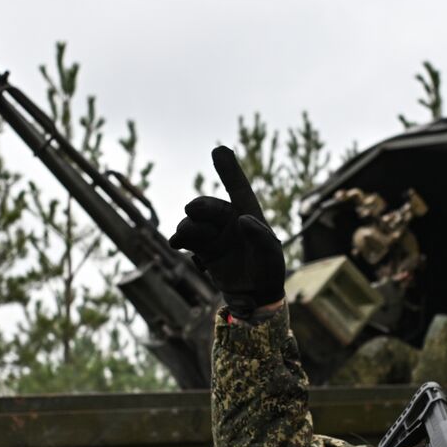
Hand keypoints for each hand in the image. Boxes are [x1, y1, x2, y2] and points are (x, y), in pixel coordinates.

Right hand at [168, 146, 285, 318]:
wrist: (255, 295)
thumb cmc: (268, 271)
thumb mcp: (270, 256)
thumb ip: (261, 237)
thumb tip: (243, 219)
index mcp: (249, 216)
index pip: (239, 190)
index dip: (230, 171)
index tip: (219, 150)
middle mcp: (230, 221)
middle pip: (210, 207)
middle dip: (201, 207)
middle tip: (192, 210)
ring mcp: (214, 235)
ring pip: (195, 223)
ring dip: (187, 227)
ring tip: (182, 238)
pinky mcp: (203, 249)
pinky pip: (187, 239)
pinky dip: (180, 239)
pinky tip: (175, 243)